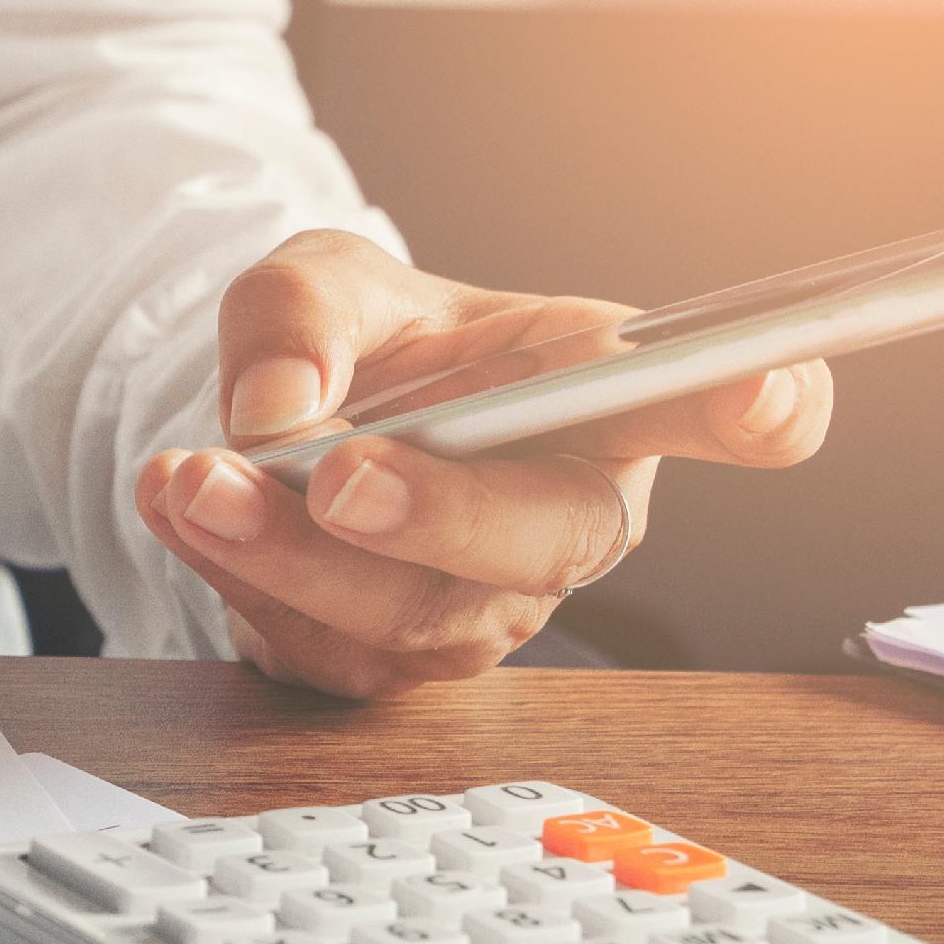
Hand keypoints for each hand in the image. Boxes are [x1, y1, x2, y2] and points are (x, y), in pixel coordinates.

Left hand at [134, 232, 830, 696]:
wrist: (282, 424)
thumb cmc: (359, 346)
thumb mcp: (319, 278)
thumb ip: (297, 314)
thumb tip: (274, 410)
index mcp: (600, 392)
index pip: (714, 401)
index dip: (759, 404)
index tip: (761, 389)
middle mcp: (567, 510)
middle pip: (552, 539)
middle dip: (440, 516)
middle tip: (338, 476)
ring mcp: (486, 604)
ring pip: (416, 619)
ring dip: (292, 559)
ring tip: (198, 482)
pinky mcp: (392, 664)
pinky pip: (322, 653)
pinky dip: (237, 582)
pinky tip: (182, 511)